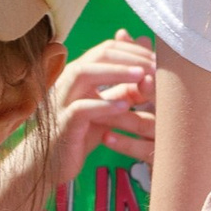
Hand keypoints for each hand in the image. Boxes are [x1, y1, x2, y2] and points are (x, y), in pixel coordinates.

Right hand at [47, 36, 153, 186]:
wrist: (50, 161)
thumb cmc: (81, 132)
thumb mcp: (109, 108)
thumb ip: (126, 89)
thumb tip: (151, 72)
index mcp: (80, 73)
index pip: (108, 48)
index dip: (135, 50)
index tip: (159, 58)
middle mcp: (69, 81)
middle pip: (98, 54)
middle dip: (130, 57)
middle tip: (156, 64)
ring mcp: (63, 100)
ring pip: (84, 74)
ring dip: (115, 72)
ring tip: (142, 76)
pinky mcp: (63, 123)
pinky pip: (80, 108)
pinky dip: (103, 105)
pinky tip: (124, 106)